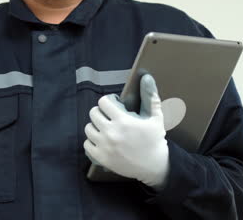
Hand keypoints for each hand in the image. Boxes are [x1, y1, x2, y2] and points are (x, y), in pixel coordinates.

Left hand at [84, 74, 169, 188]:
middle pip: (93, 113)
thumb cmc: (155, 139)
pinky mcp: (101, 158)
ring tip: (107, 128)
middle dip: (102, 112)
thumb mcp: (155, 116)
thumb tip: (146, 77)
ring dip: (96, 126)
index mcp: (123, 121)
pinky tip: (103, 141)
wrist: (155, 166)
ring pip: (88, 128)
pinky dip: (92, 141)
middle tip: (111, 117)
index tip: (116, 106)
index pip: (103, 102)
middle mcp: (111, 133)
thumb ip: (150, 96)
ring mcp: (104, 146)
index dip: (109, 102)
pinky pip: (86, 144)